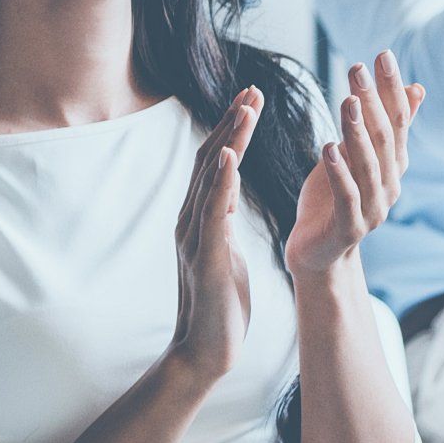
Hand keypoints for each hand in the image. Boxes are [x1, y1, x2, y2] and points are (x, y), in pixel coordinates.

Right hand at [169, 87, 262, 380]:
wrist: (205, 352)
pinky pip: (212, 211)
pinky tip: (231, 156)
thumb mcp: (224, 251)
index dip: (231, 129)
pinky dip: (220, 180)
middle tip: (252, 90)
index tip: (251, 99)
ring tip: (247, 109)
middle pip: (210, 160)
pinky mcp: (205, 256)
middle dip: (231, 123)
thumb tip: (226, 191)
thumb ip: (221, 220)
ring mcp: (194, 237)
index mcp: (200, 219)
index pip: (215, 163)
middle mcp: (191, 220)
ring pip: (211, 178)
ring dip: (229, 140)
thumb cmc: (220, 306)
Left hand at [284, 51, 423, 281]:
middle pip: (385, 137)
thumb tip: (417, 87)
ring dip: (357, 131)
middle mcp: (390, 184)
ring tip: (347, 101)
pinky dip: (339, 172)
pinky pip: (347, 196)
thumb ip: (386, 125)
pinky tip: (328, 148)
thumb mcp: (358, 154)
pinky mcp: (350, 228)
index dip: (391, 88)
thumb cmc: (333, 197)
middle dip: (373, 100)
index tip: (382, 55)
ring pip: (368, 165)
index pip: (398, 120)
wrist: (316, 252)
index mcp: (394, 165)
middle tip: (357, 67)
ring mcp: (374, 208)